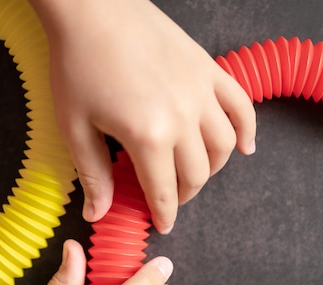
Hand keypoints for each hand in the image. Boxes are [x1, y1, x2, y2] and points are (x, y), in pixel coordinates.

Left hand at [29, 0, 255, 233]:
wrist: (94, 9)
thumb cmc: (79, 64)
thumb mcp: (75, 126)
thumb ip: (93, 174)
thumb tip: (98, 214)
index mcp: (149, 136)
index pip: (164, 190)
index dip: (164, 213)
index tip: (163, 224)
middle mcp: (184, 118)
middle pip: (197, 174)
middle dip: (185, 194)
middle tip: (170, 198)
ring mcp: (202, 92)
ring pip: (224, 147)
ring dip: (213, 169)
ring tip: (195, 174)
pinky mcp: (209, 70)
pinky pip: (241, 107)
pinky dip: (247, 131)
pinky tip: (245, 147)